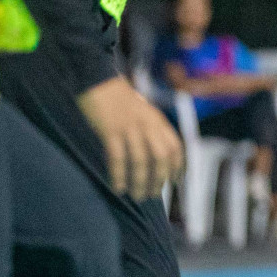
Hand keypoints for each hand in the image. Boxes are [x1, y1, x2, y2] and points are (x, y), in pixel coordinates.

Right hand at [77, 76, 183, 199]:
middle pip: (161, 156)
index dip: (178, 166)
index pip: (176, 147)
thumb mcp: (144, 111)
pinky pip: (118, 158)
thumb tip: (156, 156)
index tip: (175, 182)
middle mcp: (148, 124)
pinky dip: (119, 175)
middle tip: (153, 194)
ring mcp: (130, 127)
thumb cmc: (119, 98)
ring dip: (140, 182)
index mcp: (158, 120)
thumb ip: (152, 129)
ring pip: (141, 161)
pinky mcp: (111, 130)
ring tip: (137, 196)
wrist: (97, 80)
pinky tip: (118, 187)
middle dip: (159, 178)